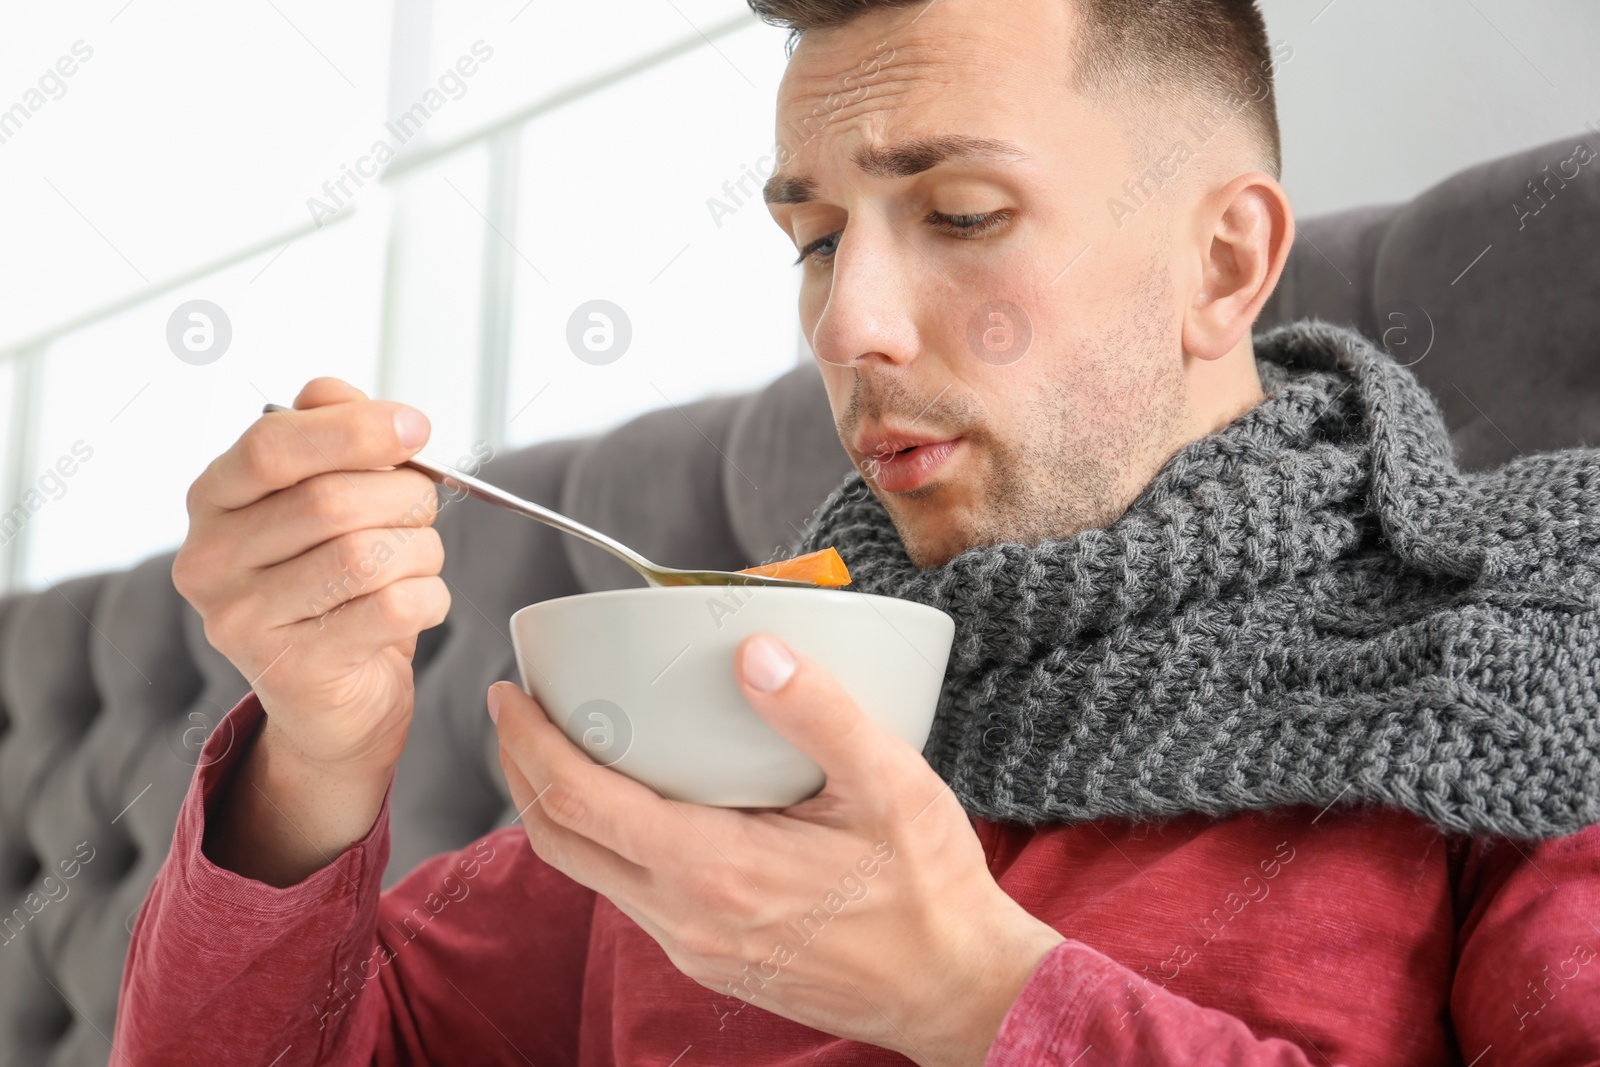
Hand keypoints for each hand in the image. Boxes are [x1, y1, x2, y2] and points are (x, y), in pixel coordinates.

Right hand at [175, 378, 450, 882]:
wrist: (332, 698)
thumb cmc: (335, 585)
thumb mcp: (329, 496)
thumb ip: (337, 436)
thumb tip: (367, 406)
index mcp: (214, 498)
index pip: (273, 444)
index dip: (354, 429)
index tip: (415, 428)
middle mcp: (211, 559)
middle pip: (333, 501)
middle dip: (404, 498)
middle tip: (420, 510)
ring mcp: (242, 619)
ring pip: (367, 556)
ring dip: (420, 551)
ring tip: (416, 560)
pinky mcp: (290, 668)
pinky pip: (392, 609)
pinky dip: (429, 597)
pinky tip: (419, 602)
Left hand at [490, 633, 1064, 1066]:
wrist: (956, 991)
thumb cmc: (928, 890)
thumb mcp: (891, 785)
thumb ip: (820, 713)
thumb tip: (752, 652)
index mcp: (713, 868)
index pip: (577, 800)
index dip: (528, 742)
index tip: (508, 693)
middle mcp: (684, 917)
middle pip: (558, 840)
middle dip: (522, 770)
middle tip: (520, 712)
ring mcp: (693, 946)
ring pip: (589, 872)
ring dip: (559, 808)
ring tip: (568, 747)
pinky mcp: (711, 959)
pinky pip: (629, 895)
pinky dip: (605, 842)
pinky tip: (638, 805)